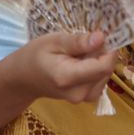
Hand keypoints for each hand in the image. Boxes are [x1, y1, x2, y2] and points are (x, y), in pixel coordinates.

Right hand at [0, 31, 118, 106]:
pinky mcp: (86, 98)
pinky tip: (83, 63)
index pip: (104, 66)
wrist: (25, 78)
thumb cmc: (36, 56)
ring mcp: (83, 99)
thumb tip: (101, 38)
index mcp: (68, 78)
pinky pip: (101, 80)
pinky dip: (97, 69)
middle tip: (86, 43)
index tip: (101, 35)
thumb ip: (78, 42)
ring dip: (100, 61)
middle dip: (103, 53)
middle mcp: (79, 93)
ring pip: (106, 75)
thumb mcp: (54, 41)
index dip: (109, 49)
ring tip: (81, 54)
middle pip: (106, 70)